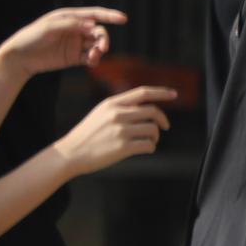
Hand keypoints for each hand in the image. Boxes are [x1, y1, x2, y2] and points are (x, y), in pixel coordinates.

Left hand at [0, 6, 125, 79]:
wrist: (19, 57)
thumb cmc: (31, 37)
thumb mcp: (49, 27)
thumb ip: (71, 25)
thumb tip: (93, 25)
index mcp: (69, 17)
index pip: (94, 14)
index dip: (110, 15)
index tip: (124, 19)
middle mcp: (75, 29)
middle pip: (98, 32)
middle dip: (103, 39)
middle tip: (102, 49)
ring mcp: (75, 43)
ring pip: (96, 45)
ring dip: (99, 50)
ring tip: (93, 58)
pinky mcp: (74, 57)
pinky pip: (90, 57)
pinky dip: (94, 59)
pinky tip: (91, 62)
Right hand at [50, 85, 172, 175]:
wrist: (71, 153)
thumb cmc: (88, 135)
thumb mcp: (101, 113)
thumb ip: (121, 108)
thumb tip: (147, 108)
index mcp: (112, 104)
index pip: (142, 92)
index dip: (161, 92)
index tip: (174, 94)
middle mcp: (117, 114)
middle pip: (152, 111)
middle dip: (163, 119)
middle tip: (165, 127)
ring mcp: (120, 131)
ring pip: (153, 129)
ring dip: (156, 136)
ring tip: (150, 140)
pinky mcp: (122, 147)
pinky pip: (148, 145)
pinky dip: (151, 147)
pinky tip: (146, 149)